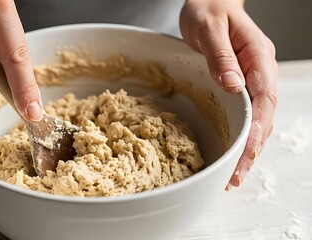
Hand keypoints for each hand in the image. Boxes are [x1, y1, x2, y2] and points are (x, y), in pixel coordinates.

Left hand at [180, 0, 277, 187]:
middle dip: (252, 148)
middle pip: (264, 116)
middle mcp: (259, 70)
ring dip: (247, 147)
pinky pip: (244, 113)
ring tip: (234, 174)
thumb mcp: (210, 29)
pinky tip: (233, 151)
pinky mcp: (239, 83)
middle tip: (236, 176)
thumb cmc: (208, 10)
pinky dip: (240, 135)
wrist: (209, 0)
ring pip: (256, 118)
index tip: (247, 153)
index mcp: (258, 56)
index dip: (257, 129)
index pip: (264, 99)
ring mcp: (251, 78)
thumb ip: (222, 56)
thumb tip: (233, 86)